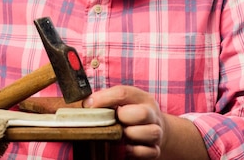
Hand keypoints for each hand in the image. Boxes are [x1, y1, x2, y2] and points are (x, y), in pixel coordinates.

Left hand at [83, 85, 208, 159]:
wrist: (154, 127)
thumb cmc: (131, 113)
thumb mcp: (122, 101)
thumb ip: (106, 99)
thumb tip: (87, 103)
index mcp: (141, 97)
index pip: (123, 93)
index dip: (103, 99)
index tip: (89, 105)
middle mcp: (152, 113)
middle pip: (142, 113)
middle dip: (123, 118)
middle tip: (113, 122)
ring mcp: (157, 131)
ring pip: (150, 133)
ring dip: (130, 135)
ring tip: (119, 135)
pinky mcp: (156, 149)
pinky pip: (149, 152)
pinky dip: (135, 151)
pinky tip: (125, 147)